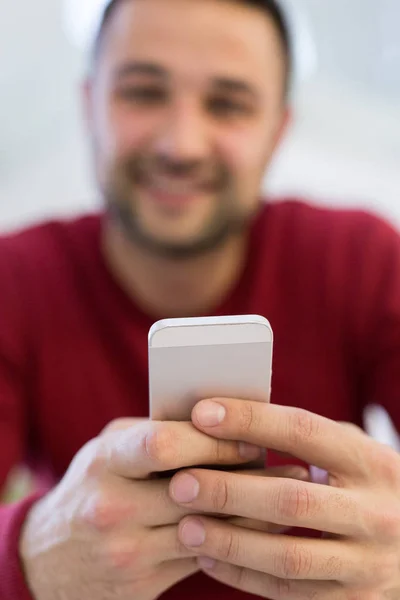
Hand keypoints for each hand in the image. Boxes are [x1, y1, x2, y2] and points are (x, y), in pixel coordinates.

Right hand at [19, 417, 262, 599]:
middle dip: (246, 476)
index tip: (250, 436)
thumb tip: (222, 422)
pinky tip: (262, 526)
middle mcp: (112, 508)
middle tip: (285, 465)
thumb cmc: (91, 487)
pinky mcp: (142, 584)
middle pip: (195, 490)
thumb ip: (155, 433)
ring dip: (255, 511)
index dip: (212, 440)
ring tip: (288, 494)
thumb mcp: (109, 450)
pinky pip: (204, 558)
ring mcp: (127, 552)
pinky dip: (237, 540)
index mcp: (105, 462)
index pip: (162, 444)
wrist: (48, 560)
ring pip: (210, 529)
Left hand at [170, 399, 399, 598]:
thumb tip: (232, 416)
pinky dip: (243, 575)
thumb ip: (309, 439)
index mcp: (371, 462)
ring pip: (288, 556)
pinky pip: (288, 592)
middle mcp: (374, 512)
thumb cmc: (369, 487)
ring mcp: (367, 563)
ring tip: (184, 526)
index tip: (203, 413)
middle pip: (291, 500)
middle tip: (180, 482)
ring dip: (230, 541)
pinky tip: (207, 557)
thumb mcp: (356, 453)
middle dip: (229, 490)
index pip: (304, 431)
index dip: (251, 420)